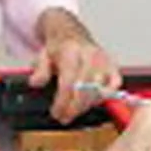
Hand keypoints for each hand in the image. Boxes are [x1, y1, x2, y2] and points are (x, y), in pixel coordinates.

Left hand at [28, 7, 120, 123]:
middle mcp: (89, 55)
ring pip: (99, 90)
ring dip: (86, 105)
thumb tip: (36, 83)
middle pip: (84, 90)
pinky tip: (92, 101)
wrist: (71, 33)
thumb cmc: (58, 47)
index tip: (56, 113)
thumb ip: (40, 70)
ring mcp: (103, 60)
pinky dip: (105, 96)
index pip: (68, 83)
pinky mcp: (113, 64)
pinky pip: (115, 85)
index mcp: (70, 52)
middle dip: (73, 109)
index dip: (62, 102)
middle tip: (64, 117)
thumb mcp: (42, 56)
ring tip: (74, 110)